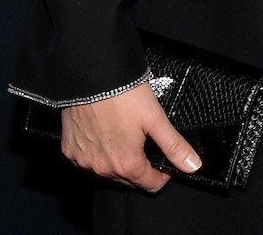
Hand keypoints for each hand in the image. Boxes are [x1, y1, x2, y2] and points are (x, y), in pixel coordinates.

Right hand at [60, 81, 199, 190]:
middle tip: (148, 145)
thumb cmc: (124, 95)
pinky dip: (98, 155)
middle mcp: (101, 168)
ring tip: (128, 138)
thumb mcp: (156, 118)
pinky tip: (106, 137)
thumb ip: (174, 145)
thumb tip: (193, 165)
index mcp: (126, 163)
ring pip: (107, 173)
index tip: (165, 161)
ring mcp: (83, 160)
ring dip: (119, 163)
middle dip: (142, 168)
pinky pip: (87, 161)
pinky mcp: (69, 150)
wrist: (91, 77)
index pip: (149, 185)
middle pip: (129, 180)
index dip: (163, 174)